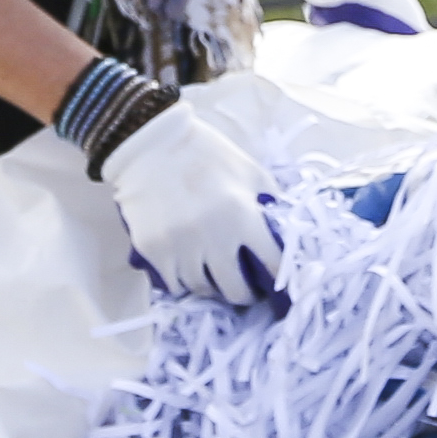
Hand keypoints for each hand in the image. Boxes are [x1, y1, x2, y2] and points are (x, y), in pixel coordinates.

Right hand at [99, 95, 280, 305]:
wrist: (150, 143)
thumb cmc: (206, 154)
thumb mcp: (250, 171)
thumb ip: (271, 201)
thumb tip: (286, 231)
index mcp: (243, 215)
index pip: (272, 264)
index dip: (278, 279)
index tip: (276, 285)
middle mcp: (213, 236)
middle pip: (235, 290)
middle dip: (243, 294)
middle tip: (244, 290)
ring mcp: (180, 246)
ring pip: (202, 289)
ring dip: (211, 287)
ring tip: (214, 278)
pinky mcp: (153, 250)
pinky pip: (173, 283)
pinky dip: (183, 281)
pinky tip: (188, 270)